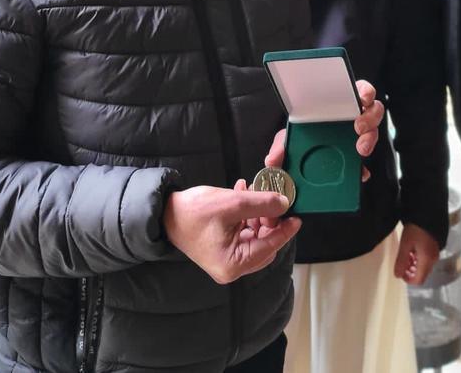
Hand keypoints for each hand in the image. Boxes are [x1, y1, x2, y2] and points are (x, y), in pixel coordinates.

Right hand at [163, 183, 300, 284]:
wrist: (164, 213)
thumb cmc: (194, 211)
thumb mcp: (232, 203)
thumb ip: (262, 204)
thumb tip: (284, 204)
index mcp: (234, 264)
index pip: (269, 247)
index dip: (284, 231)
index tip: (296, 217)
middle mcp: (231, 269)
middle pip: (263, 245)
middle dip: (269, 221)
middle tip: (271, 200)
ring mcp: (226, 261)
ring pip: (254, 239)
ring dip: (257, 216)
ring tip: (253, 192)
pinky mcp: (222, 251)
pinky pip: (242, 236)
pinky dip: (246, 218)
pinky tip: (243, 195)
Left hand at [263, 79, 385, 182]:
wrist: (299, 166)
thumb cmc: (297, 141)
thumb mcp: (288, 138)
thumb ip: (280, 145)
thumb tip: (272, 159)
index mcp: (338, 106)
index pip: (359, 91)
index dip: (365, 92)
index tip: (362, 97)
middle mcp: (350, 120)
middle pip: (373, 111)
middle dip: (370, 117)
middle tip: (359, 126)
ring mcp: (356, 139)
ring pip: (373, 133)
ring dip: (370, 140)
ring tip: (360, 149)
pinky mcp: (356, 159)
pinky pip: (365, 163)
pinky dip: (363, 168)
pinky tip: (359, 172)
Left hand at [393, 222, 439, 284]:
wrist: (428, 212)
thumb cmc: (416, 228)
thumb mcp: (405, 244)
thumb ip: (401, 261)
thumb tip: (397, 275)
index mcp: (427, 260)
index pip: (418, 280)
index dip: (407, 279)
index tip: (400, 272)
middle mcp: (433, 259)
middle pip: (422, 274)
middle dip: (410, 272)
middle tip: (401, 263)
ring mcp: (435, 253)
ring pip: (424, 267)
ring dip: (413, 265)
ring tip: (405, 255)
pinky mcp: (435, 248)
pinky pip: (427, 260)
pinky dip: (418, 259)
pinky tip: (412, 250)